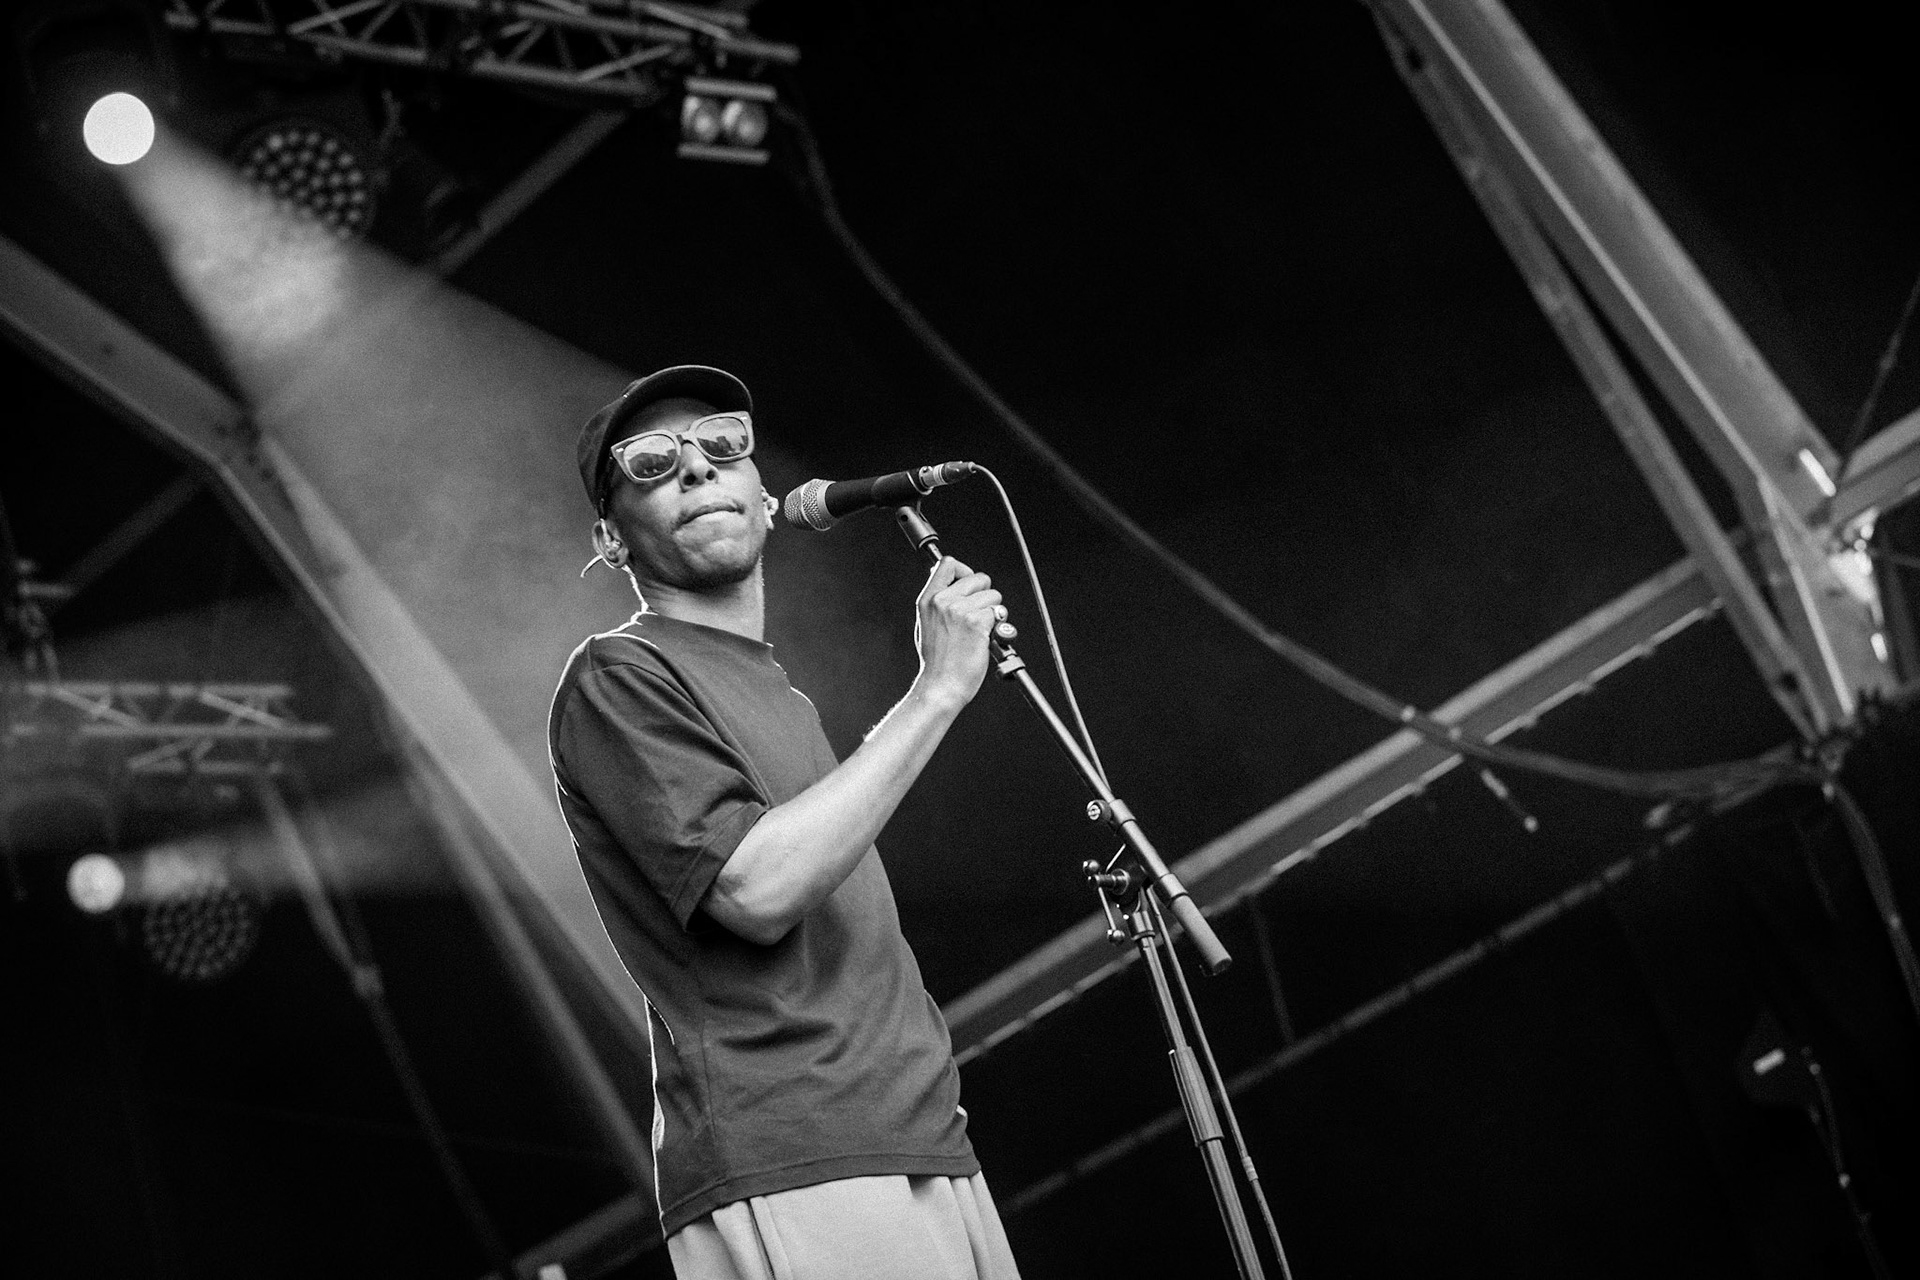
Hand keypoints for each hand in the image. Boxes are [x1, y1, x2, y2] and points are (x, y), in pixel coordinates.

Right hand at [913, 556, 1001, 707]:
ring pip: (993, 596)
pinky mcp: (976, 622)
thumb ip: (937, 602)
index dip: (965, 571)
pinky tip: (983, 639)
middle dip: (985, 595)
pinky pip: (998, 613)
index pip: (948, 564)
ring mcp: (959, 610)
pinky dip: (997, 627)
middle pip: (979, 578)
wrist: (941, 684)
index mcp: (928, 599)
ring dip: (993, 612)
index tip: (969, 585)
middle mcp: (943, 601)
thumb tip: (952, 583)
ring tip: (978, 631)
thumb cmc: (937, 661)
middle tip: (978, 615)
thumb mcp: (925, 624)